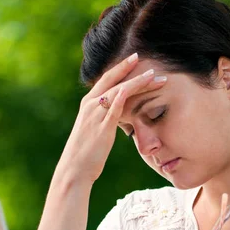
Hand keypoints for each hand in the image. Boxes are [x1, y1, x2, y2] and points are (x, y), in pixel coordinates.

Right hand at [58, 54, 166, 182]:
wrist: (75, 169)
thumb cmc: (86, 154)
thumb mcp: (95, 131)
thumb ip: (104, 120)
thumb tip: (116, 118)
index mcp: (88, 104)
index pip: (106, 80)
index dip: (121, 68)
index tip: (135, 60)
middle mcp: (90, 105)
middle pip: (113, 81)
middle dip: (130, 68)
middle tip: (147, 61)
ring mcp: (95, 115)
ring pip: (118, 91)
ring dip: (138, 83)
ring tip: (154, 77)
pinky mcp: (102, 127)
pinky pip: (114, 108)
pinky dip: (123, 97)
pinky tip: (135, 87)